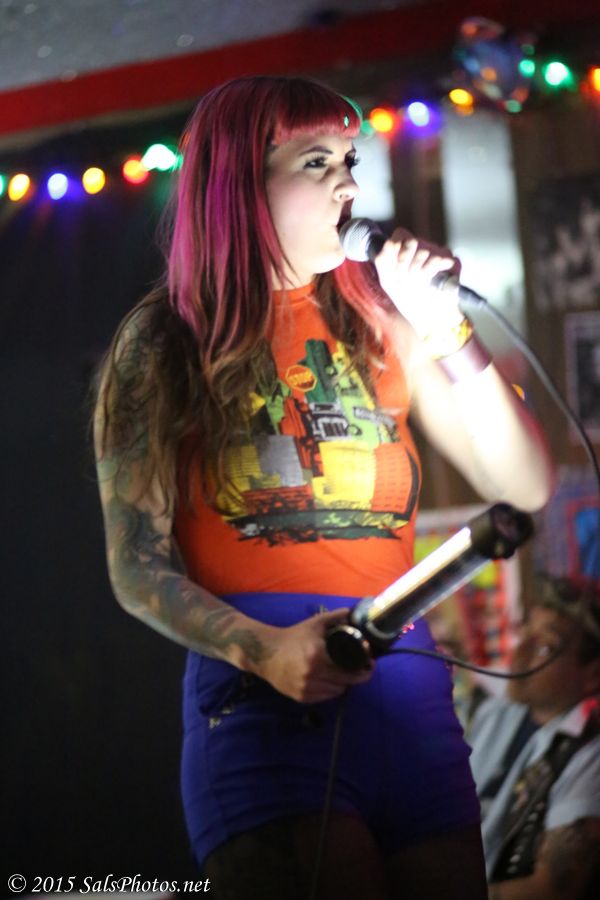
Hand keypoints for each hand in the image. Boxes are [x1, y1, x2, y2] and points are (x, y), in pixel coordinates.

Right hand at [253, 608, 373, 702]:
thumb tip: (351, 613)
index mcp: (318, 655)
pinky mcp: (301, 698)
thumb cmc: (293, 637)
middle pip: (345, 682)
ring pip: (336, 691)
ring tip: (342, 674)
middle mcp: (313, 674)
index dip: (363, 668)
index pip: (349, 668)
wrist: (266, 653)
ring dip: (342, 683)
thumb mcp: (314, 624)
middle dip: (355, 676)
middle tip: (361, 670)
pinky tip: (328, 681)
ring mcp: (306, 688)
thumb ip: (334, 617)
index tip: (370, 665)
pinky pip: (324, 697)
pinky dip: (329, 690)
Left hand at [373, 227, 461, 338]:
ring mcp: (438, 252)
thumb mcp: (388, 279)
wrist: (428, 315)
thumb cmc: (407, 297)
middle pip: (412, 242)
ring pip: (424, 252)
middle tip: (405, 279)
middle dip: (404, 263)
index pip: (400, 234)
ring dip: (416, 272)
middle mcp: (423, 247)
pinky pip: (438, 259)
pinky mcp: (451, 261)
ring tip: (418, 284)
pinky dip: (429, 273)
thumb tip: (390, 242)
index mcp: (407, 248)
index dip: (396, 249)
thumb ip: (383, 259)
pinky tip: (430, 282)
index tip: (394, 266)